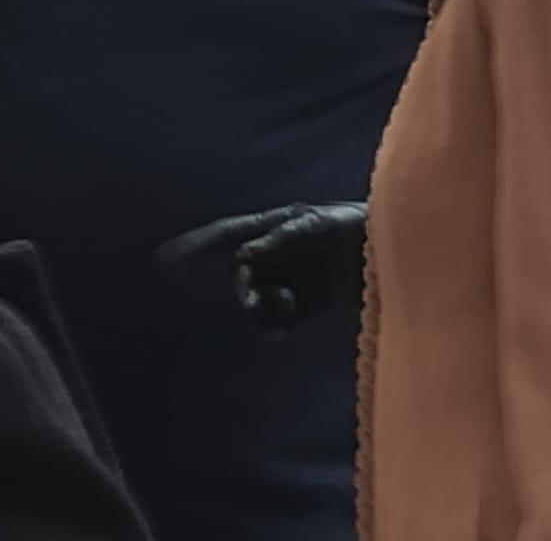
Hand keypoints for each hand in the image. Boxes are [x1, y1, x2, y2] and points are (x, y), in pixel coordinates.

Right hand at [156, 203, 367, 334]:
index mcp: (272, 229)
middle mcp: (274, 256)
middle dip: (236, 290)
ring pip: (251, 303)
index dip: (194, 246)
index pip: (225, 236)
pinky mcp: (304, 308)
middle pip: (235, 276)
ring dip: (258, 309)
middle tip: (246, 301)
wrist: (386, 254)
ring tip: (283, 305)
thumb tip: (243, 256)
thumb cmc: (351, 226)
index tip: (163, 260)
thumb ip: (277, 238)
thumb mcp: (313, 224)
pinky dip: (273, 326)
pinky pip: (273, 324)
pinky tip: (287, 321)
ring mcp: (287, 282)